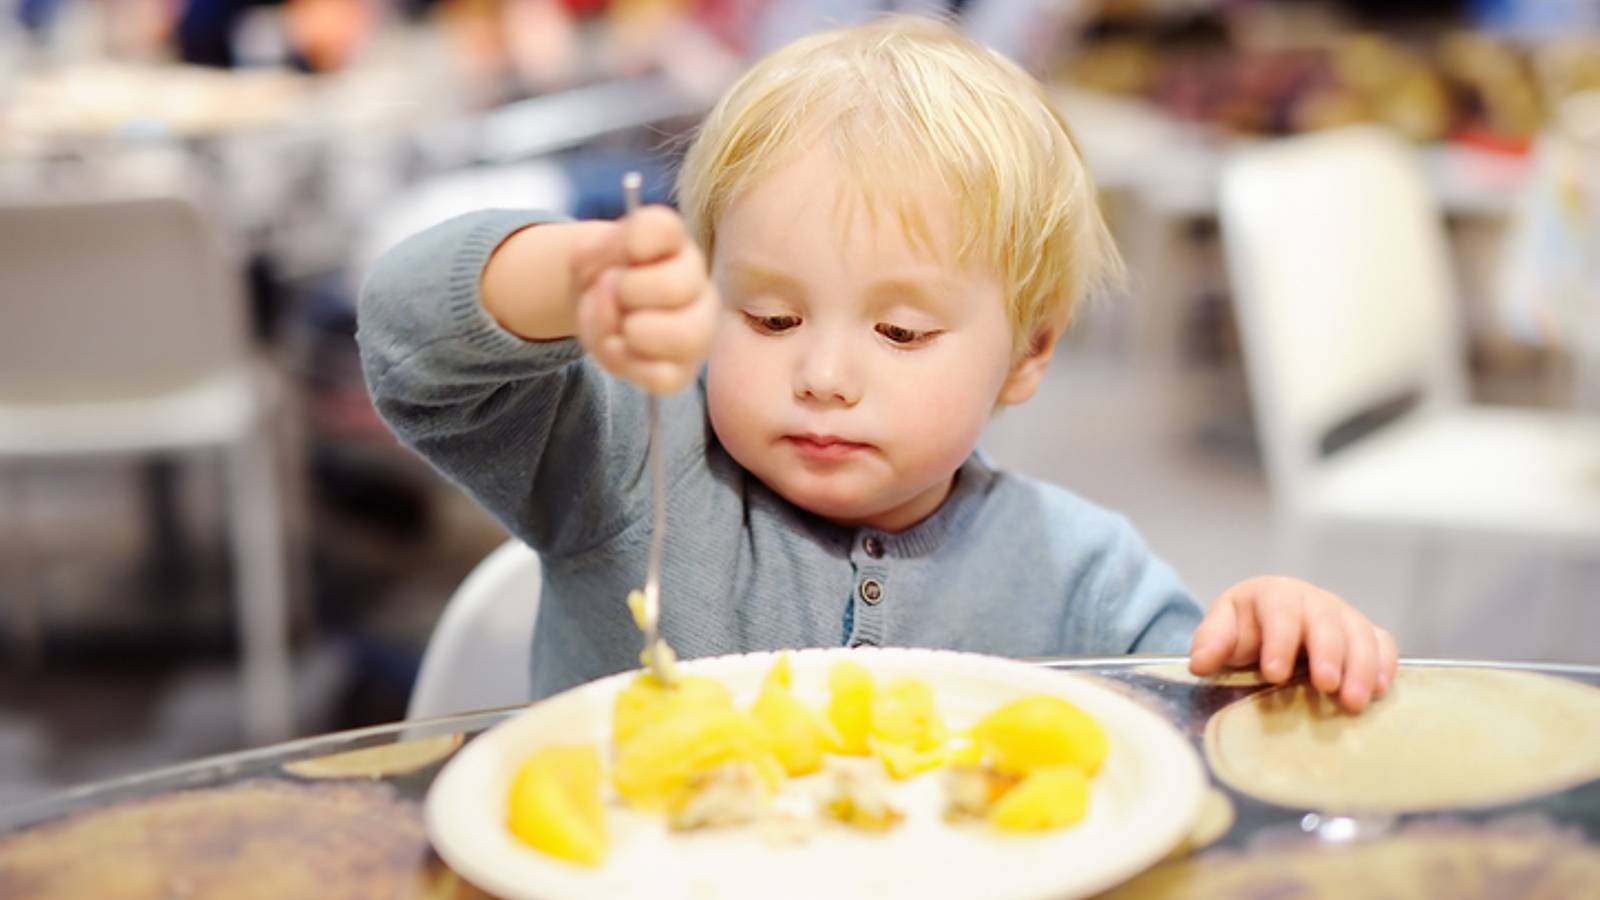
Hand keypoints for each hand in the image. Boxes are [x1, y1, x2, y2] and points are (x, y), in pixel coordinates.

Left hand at [571, 205, 718, 394]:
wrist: (596, 305)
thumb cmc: (602, 274)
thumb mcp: (589, 253)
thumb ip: (601, 254)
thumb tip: (616, 280)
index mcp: (676, 245)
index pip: (661, 228)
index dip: (629, 242)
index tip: (622, 252)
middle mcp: (698, 285)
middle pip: (677, 286)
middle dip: (628, 292)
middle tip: (612, 293)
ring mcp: (696, 330)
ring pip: (685, 336)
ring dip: (633, 331)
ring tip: (618, 326)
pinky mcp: (682, 370)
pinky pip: (663, 376)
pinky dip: (629, 365)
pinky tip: (617, 349)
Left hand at [1188, 576, 1397, 712]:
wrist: (1271, 615)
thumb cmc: (1247, 626)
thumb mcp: (1223, 627)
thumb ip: (1211, 642)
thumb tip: (1199, 664)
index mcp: (1274, 594)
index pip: (1280, 612)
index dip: (1279, 642)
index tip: (1274, 673)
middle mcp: (1313, 601)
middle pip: (1326, 623)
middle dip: (1328, 655)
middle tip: (1326, 686)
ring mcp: (1343, 616)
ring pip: (1360, 634)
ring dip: (1361, 668)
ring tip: (1354, 701)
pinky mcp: (1364, 633)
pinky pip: (1382, 642)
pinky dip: (1385, 664)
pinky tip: (1381, 690)